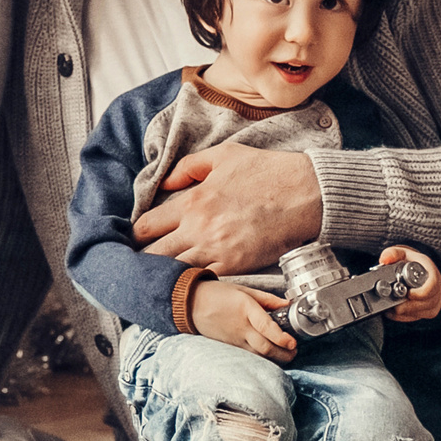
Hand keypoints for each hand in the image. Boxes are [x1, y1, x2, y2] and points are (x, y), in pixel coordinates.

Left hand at [133, 143, 323, 273]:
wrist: (306, 194)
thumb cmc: (267, 172)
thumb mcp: (224, 156)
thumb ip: (188, 167)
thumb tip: (164, 183)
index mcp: (193, 201)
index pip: (147, 225)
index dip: (135, 235)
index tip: (134, 240)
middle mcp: (198, 228)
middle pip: (153, 255)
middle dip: (141, 260)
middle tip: (137, 265)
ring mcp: (216, 251)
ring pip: (174, 273)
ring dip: (163, 276)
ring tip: (156, 279)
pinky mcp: (235, 267)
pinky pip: (203, 282)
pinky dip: (192, 284)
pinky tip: (187, 284)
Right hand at [190, 278, 297, 363]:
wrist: (193, 304)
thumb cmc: (218, 294)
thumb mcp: (245, 290)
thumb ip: (268, 299)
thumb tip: (287, 304)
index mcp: (246, 309)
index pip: (266, 327)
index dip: (281, 338)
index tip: (293, 342)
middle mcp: (241, 327)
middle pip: (265, 347)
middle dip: (283, 353)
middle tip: (294, 351)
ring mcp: (235, 339)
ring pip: (258, 354)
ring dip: (275, 358)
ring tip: (286, 355)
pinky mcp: (231, 346)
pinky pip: (250, 355)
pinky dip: (262, 357)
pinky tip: (271, 355)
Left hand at [381, 246, 440, 322]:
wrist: (412, 266)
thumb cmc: (408, 260)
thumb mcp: (399, 253)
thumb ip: (392, 254)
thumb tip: (385, 260)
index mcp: (430, 271)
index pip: (433, 284)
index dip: (421, 292)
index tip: (409, 294)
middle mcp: (435, 286)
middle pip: (430, 301)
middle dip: (411, 306)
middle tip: (396, 306)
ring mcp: (434, 298)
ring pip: (427, 312)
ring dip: (408, 313)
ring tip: (393, 309)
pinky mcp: (429, 308)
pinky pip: (421, 316)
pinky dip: (406, 317)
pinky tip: (395, 313)